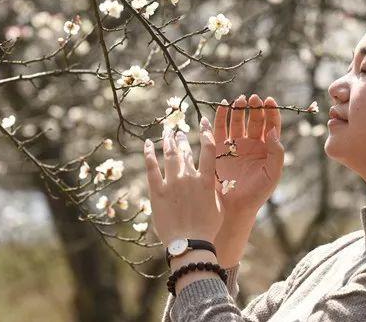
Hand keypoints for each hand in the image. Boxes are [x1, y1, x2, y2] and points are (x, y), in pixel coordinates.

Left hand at [142, 117, 222, 244]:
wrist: (190, 243)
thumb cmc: (207, 229)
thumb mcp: (218, 207)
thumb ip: (214, 191)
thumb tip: (213, 181)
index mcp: (206, 181)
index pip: (208, 150)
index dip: (207, 133)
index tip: (204, 121)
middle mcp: (189, 178)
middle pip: (186, 152)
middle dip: (182, 140)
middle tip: (180, 133)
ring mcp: (172, 184)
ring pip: (170, 156)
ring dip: (168, 142)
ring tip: (167, 133)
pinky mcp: (157, 192)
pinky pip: (152, 168)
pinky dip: (149, 154)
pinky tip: (147, 144)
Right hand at [214, 94, 284, 220]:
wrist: (234, 207)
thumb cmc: (257, 193)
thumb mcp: (273, 174)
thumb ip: (277, 153)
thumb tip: (274, 131)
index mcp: (266, 148)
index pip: (271, 125)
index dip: (271, 112)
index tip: (269, 101)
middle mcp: (251, 143)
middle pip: (254, 120)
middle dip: (254, 108)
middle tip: (253, 98)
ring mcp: (234, 145)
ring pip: (237, 121)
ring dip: (238, 109)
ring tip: (239, 100)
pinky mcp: (219, 148)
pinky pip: (219, 129)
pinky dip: (219, 117)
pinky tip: (222, 106)